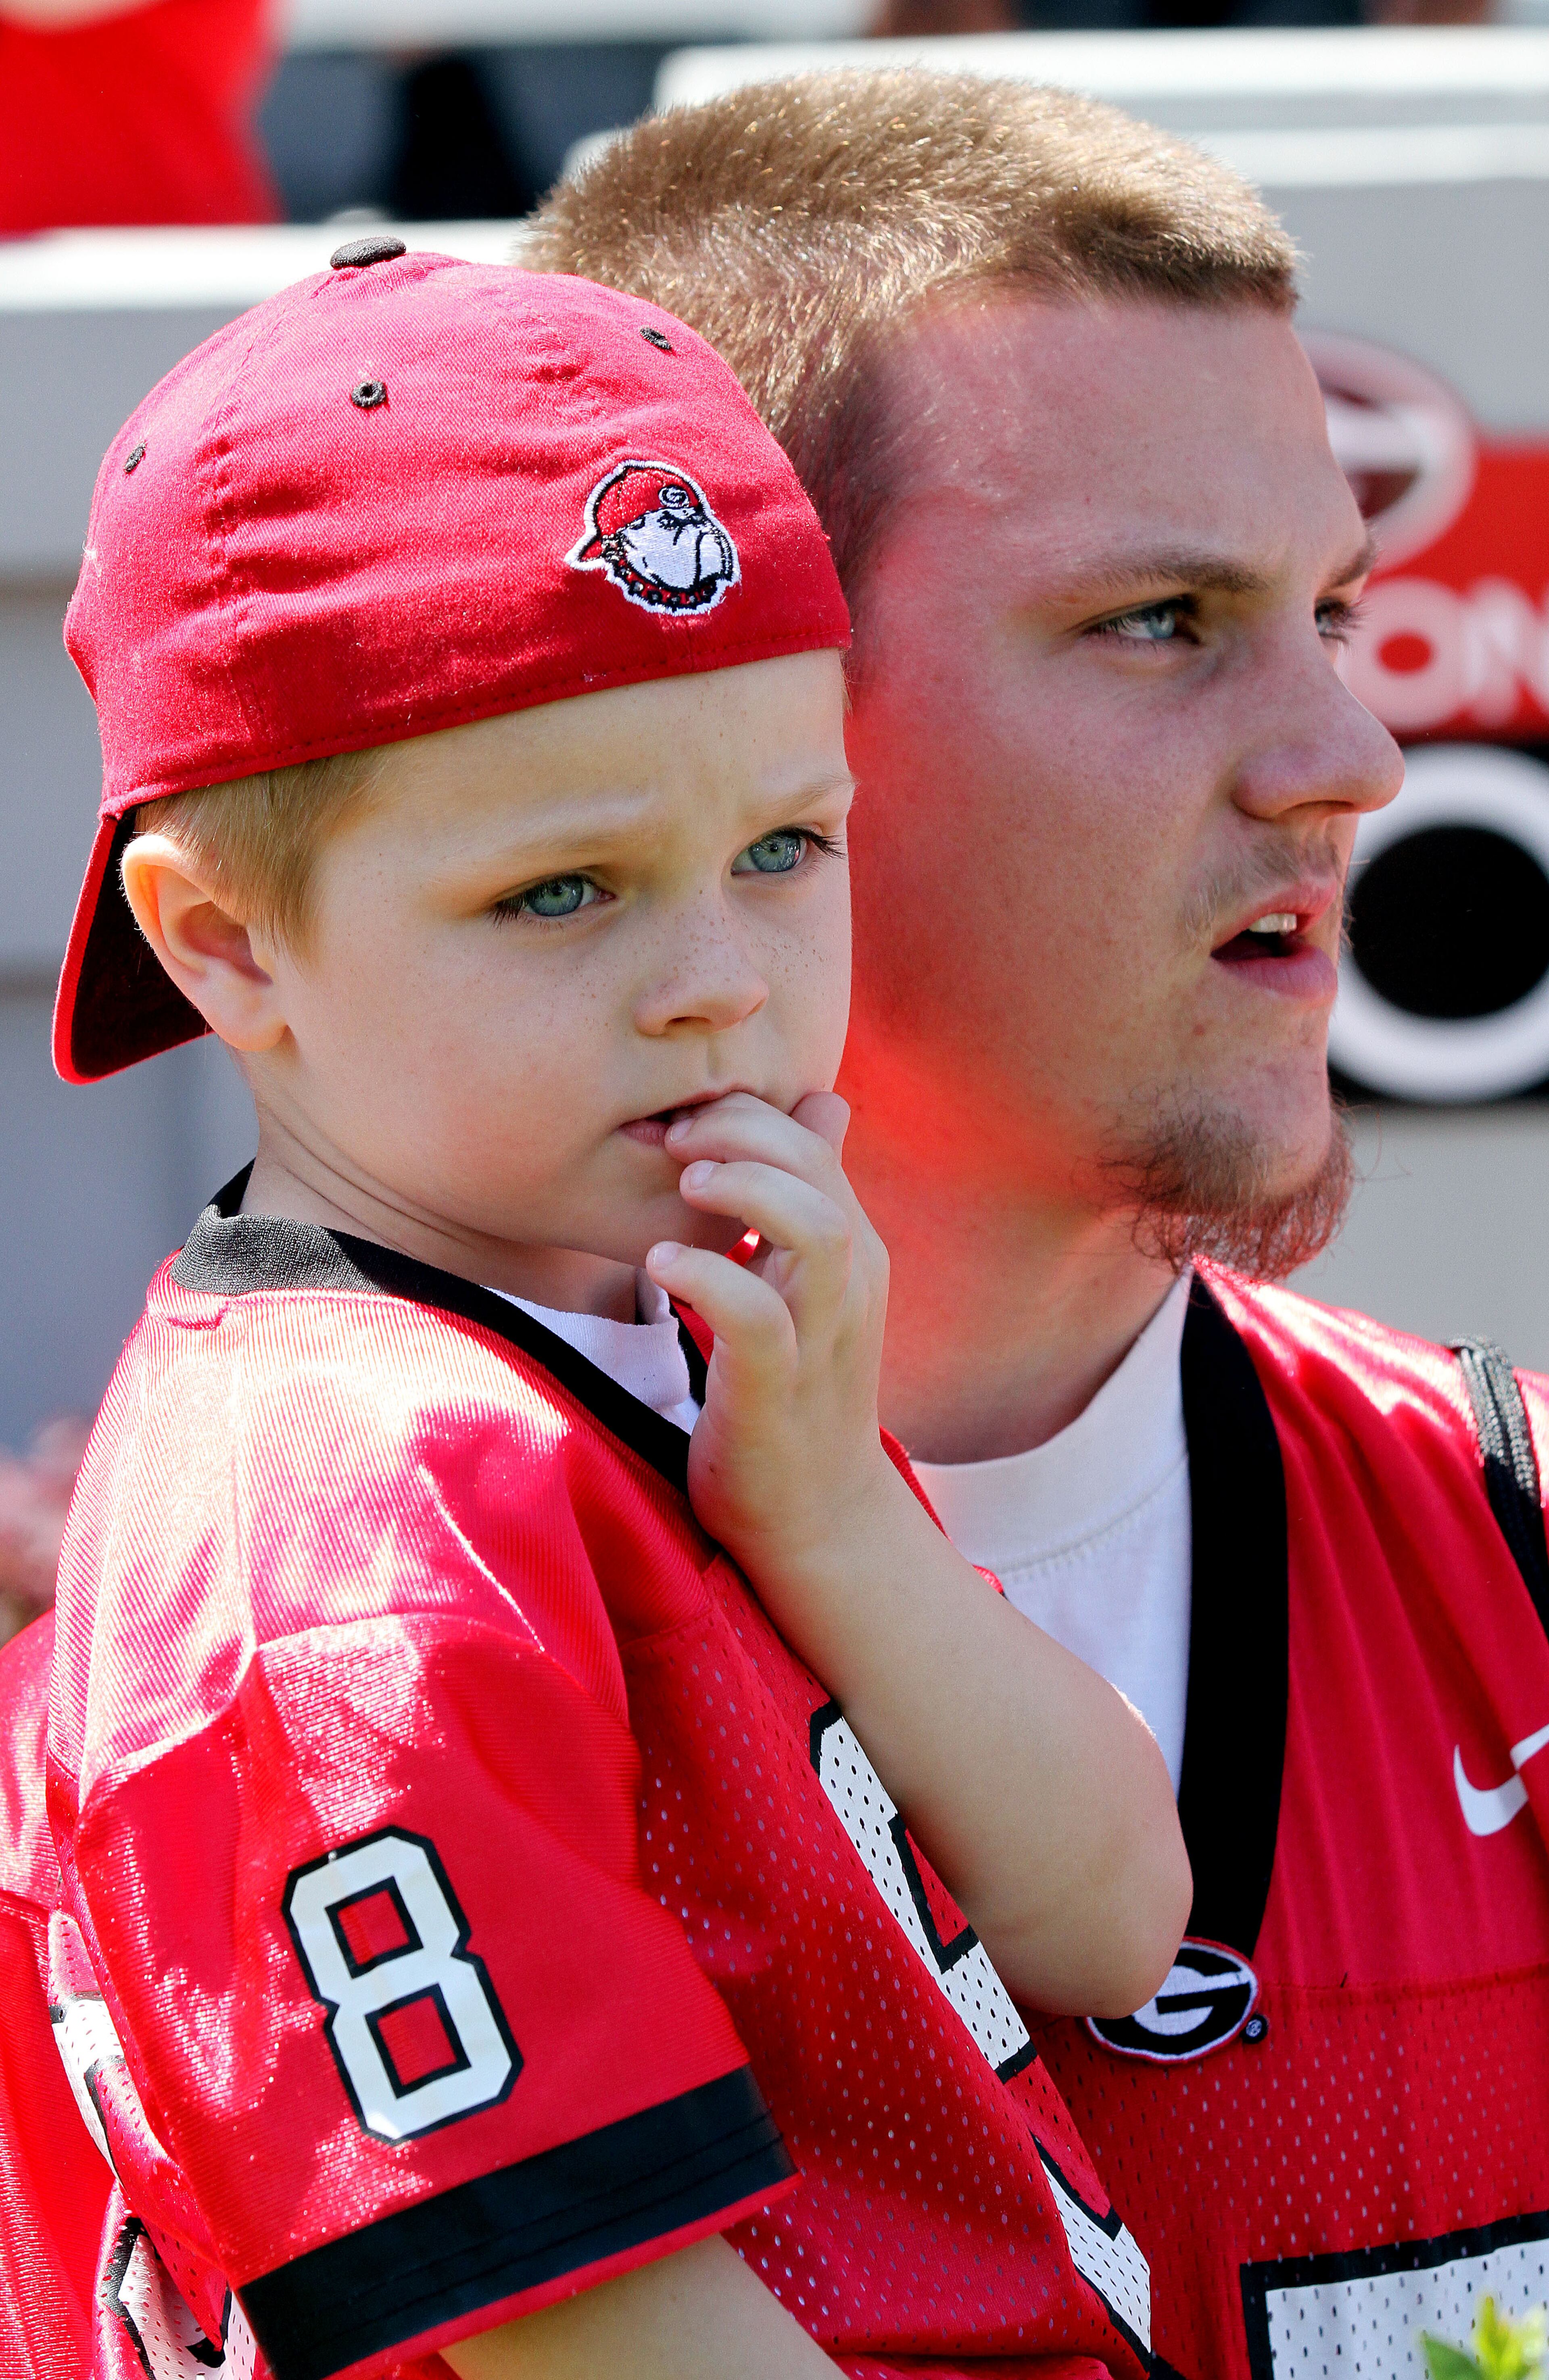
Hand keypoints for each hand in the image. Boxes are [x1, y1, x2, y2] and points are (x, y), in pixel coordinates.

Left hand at [645, 1091, 903, 1616]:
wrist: (816, 1515)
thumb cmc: (795, 1389)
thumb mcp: (809, 1281)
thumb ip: (810, 1197)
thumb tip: (822, 1102)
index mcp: (852, 1249)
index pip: (814, 1139)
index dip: (745, 1111)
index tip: (679, 1119)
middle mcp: (850, 1283)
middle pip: (816, 1167)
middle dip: (740, 1130)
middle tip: (673, 1137)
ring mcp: (822, 1336)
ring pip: (814, 1228)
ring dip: (743, 1188)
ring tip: (684, 1182)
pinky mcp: (781, 1389)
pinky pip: (758, 1316)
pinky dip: (708, 1276)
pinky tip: (661, 1262)